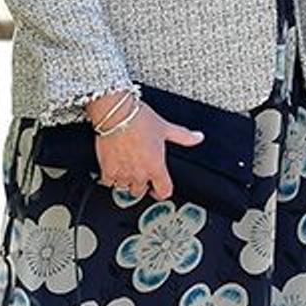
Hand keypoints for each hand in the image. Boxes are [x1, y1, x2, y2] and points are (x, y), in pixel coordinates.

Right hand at [88, 96, 202, 199]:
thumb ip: (183, 136)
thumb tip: (198, 137)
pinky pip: (108, 182)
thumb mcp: (165, 127)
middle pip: (140, 192)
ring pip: (124, 188)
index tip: (158, 189)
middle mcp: (140, 173)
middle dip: (141, 184)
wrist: (116, 113)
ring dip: (125, 181)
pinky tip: (113, 168)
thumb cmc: (139, 119)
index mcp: (156, 166)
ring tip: (126, 168)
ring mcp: (123, 173)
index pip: (164, 192)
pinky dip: (110, 178)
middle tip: (139, 172)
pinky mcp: (107, 169)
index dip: (161, 192)